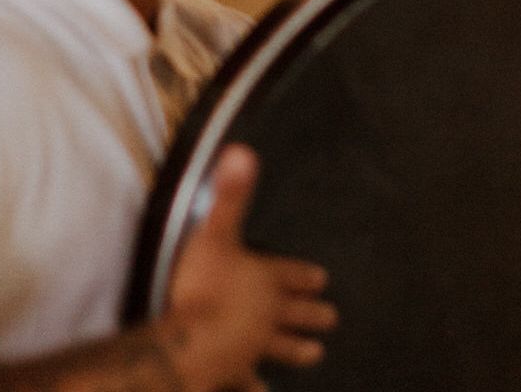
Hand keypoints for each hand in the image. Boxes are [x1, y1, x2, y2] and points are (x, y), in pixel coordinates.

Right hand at [167, 144, 336, 390]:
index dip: (304, 274)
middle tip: (332, 319)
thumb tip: (243, 151)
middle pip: (293, 312)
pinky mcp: (233, 371)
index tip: (323, 279)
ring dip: (296, 349)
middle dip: (311, 313)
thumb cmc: (202, 284)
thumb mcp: (215, 232)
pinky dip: (254, 388)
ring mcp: (251, 346)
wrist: (188, 342)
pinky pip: (247, 381)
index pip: (289, 273)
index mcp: (263, 279)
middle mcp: (264, 314)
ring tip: (316, 355)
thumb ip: (230, 195)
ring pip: (280, 347)